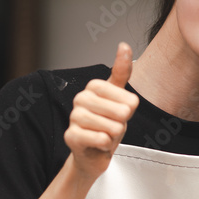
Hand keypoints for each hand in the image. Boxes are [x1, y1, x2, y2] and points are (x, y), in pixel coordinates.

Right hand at [63, 42, 138, 180]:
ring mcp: (74, 117)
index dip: (128, 106)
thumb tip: (123, 44)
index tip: (124, 112)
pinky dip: (105, 144)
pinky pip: (100, 138)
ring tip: (107, 135)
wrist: (93, 154)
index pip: (123, 94)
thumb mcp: (121, 99)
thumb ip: (122, 73)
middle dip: (123, 123)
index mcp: (93, 87)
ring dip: (114, 135)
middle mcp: (80, 99)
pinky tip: (100, 143)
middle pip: (120, 111)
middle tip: (114, 126)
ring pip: (111, 126)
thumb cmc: (108, 125)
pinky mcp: (71, 136)